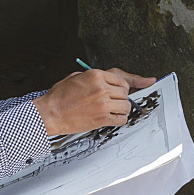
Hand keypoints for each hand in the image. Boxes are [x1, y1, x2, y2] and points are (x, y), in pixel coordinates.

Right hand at [32, 68, 155, 135]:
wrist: (49, 113)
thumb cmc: (60, 96)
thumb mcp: (76, 77)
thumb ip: (96, 76)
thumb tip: (114, 77)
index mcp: (95, 75)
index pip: (122, 79)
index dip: (130, 84)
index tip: (145, 83)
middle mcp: (101, 88)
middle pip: (125, 92)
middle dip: (121, 97)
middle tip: (112, 101)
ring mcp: (102, 104)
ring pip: (126, 106)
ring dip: (122, 109)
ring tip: (112, 110)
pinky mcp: (102, 118)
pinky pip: (121, 119)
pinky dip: (119, 119)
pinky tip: (112, 118)